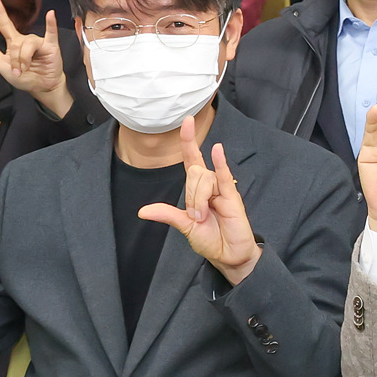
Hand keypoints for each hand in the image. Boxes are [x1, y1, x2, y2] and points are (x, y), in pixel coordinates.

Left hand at [0, 0, 71, 118]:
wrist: (41, 88)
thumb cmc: (25, 78)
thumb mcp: (3, 67)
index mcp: (14, 43)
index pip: (5, 25)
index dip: (0, 12)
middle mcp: (26, 40)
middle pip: (16, 42)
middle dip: (15, 58)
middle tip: (17, 71)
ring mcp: (39, 42)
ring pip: (28, 45)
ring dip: (24, 59)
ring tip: (26, 69)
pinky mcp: (51, 46)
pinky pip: (51, 33)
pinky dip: (51, 24)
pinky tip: (50, 14)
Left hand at [134, 119, 260, 284]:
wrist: (229, 255)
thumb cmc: (210, 240)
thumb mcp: (184, 227)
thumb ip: (167, 214)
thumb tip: (143, 211)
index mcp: (196, 190)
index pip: (191, 159)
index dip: (188, 141)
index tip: (186, 121)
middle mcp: (209, 186)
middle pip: (194, 174)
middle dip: (191, 195)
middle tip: (196, 217)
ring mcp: (222, 189)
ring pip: (205, 179)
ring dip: (200, 199)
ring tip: (204, 217)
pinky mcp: (233, 197)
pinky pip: (224, 176)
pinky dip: (221, 162)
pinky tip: (218, 150)